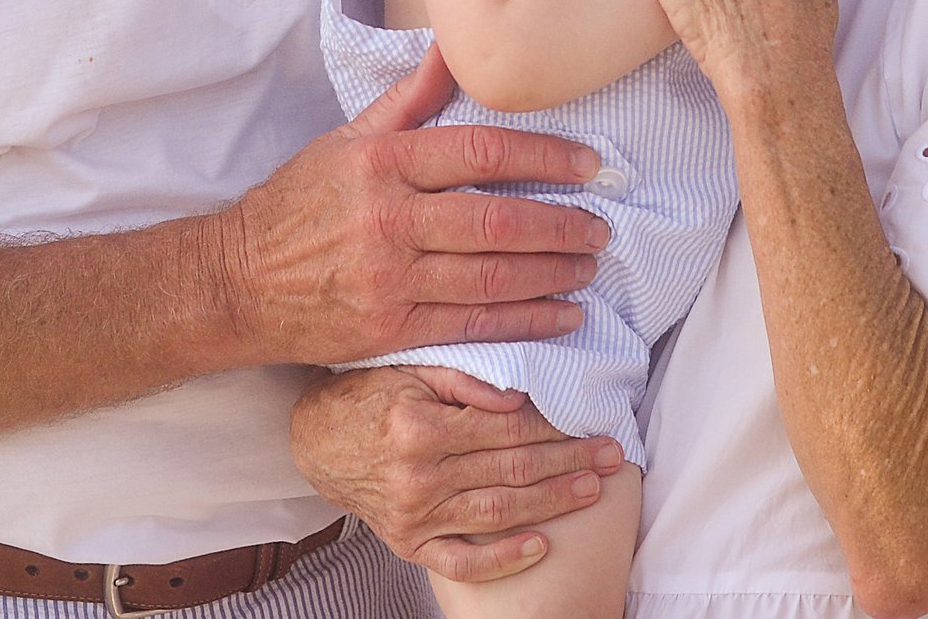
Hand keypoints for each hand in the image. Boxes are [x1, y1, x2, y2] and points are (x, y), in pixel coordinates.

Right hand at [210, 48, 610, 366]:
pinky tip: (562, 316)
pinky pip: (473, 325)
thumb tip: (452, 48)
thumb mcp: (345, 140)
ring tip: (589, 266)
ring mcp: (389, 278)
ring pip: (492, 276)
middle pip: (496, 219)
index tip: (588, 163)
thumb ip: (407, 99)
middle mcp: (387, 218)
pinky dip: (526, 322)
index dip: (543, 156)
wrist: (237, 281)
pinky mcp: (390, 329)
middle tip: (601, 227)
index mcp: (381, 162)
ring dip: (553, 272)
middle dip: (561, 224)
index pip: (479, 151)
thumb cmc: (298, 204)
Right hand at [291, 366, 622, 580]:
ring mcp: (414, 516)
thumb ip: (463, 378)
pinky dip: (502, 558)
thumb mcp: (408, 367)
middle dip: (567, 461)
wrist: (315, 440)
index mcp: (418, 426)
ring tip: (590, 490)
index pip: (504, 427)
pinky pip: (461, 561)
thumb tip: (517, 395)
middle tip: (611, 455)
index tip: (592, 421)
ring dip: (550, 502)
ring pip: (496, 513)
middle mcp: (417, 476)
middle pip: (509, 470)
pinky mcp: (408, 543)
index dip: (553, 425)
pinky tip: (539, 546)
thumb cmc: (366, 395)